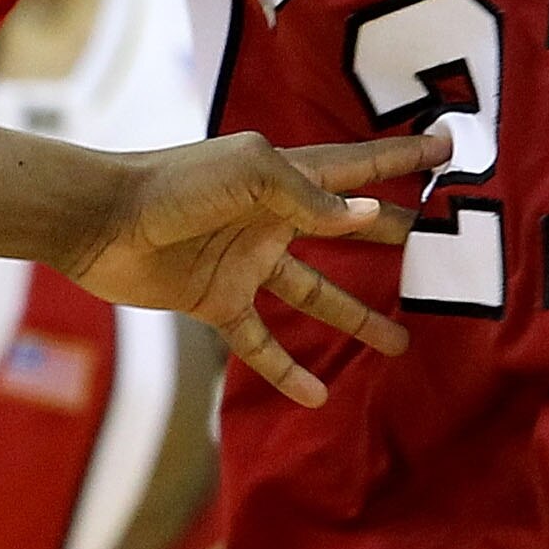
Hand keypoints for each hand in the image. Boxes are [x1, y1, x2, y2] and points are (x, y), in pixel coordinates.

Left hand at [67, 131, 441, 405]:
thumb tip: (364, 216)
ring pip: (315, 294)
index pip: (357, 168)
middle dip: (394, 238)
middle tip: (445, 253)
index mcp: (283, 177)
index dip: (402, 159)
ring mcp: (245, 262)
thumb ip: (307, 196)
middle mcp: (271, 218)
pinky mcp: (216, 301)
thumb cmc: (170, 184)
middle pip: (347, 231)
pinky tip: (318, 397)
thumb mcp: (247, 175)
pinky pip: (260, 342)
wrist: (98, 220)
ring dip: (356, 317)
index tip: (450, 151)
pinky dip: (286, 370)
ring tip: (402, 341)